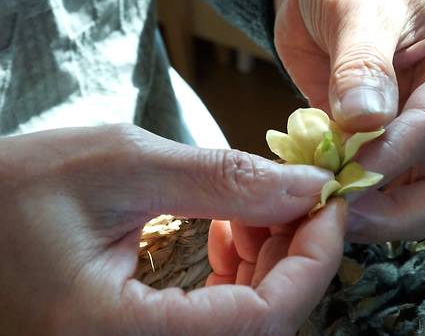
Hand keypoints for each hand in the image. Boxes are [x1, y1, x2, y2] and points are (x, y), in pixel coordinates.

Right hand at [0, 124, 345, 334]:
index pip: (263, 320)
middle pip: (263, 326)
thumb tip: (307, 186)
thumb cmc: (9, 193)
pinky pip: (219, 322)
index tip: (329, 202)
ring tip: (254, 205)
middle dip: (295, 254)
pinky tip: (229, 228)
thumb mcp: (119, 168)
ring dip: (270, 261)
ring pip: (247, 324)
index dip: (314, 259)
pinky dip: (241, 275)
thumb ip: (223, 179)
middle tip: (296, 193)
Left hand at [274, 0, 424, 241]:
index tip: (345, 174)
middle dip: (392, 211)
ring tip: (320, 207)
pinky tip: (312, 194)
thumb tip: (366, 121)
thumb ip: (363, 63)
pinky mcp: (384, 146)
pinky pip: (373, 189)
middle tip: (338, 212)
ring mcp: (419, 132)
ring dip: (367, 213)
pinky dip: (345, 198)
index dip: (390, 157)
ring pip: (411, 201)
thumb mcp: (358, 7)